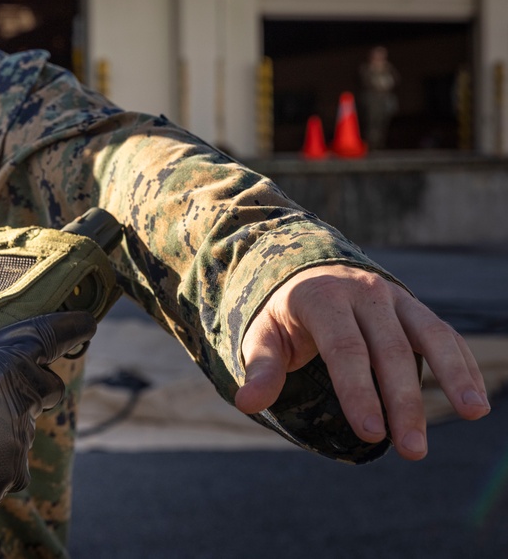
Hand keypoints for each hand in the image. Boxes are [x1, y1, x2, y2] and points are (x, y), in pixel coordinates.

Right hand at [0, 304, 96, 516]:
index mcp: (7, 367)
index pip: (51, 338)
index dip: (73, 327)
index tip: (88, 323)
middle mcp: (22, 406)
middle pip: (47, 389)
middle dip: (33, 385)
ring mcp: (16, 446)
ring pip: (24, 428)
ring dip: (4, 423)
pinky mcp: (6, 479)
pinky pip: (8, 463)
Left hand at [234, 265, 489, 460]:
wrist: (306, 270)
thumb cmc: (283, 314)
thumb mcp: (262, 335)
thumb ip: (260, 368)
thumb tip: (247, 404)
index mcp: (322, 298)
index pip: (345, 350)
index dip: (358, 392)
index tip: (371, 433)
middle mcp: (363, 293)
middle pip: (389, 350)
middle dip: (403, 402)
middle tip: (412, 450)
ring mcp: (394, 297)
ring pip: (430, 334)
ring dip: (453, 374)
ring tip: (473, 412)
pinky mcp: (414, 307)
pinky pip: (443, 334)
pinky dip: (462, 363)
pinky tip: (473, 399)